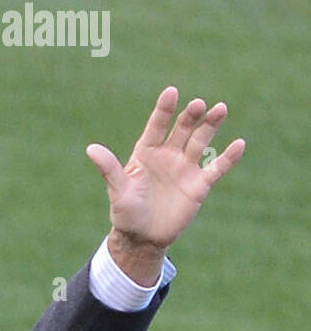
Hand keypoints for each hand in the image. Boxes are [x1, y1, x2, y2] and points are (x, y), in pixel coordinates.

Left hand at [86, 87, 244, 280]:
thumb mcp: (118, 191)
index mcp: (147, 152)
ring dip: (211, 126)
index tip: (171, 92)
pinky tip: (239, 144)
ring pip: (201, 141)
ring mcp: (185, 168)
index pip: (157, 126)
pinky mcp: (199, 185)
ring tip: (220, 109)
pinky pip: (216, 168)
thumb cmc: (126, 213)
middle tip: (198, 105)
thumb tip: (91, 149)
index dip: (164, 110)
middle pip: (182, 129)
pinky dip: (228, 157)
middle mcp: (168, 155)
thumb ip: (109, 169)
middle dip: (190, 117)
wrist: (142, 238)